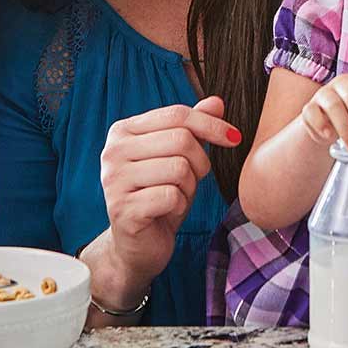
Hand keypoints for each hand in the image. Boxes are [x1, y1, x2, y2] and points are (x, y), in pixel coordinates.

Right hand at [97, 96, 238, 278]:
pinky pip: (172, 196)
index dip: (211, 124)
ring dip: (189, 186)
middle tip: (193, 180)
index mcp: (123, 131)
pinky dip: (180, 205)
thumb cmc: (159, 196)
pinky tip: (167, 211)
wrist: (138, 245)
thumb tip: (217, 102)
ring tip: (176, 196)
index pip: (176, 114)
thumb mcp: (179, 158)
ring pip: (179, 168)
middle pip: (181, 140)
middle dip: (200, 162)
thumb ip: (193, 128)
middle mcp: (112, 152)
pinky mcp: (123, 209)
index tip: (234, 138)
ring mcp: (114, 181)